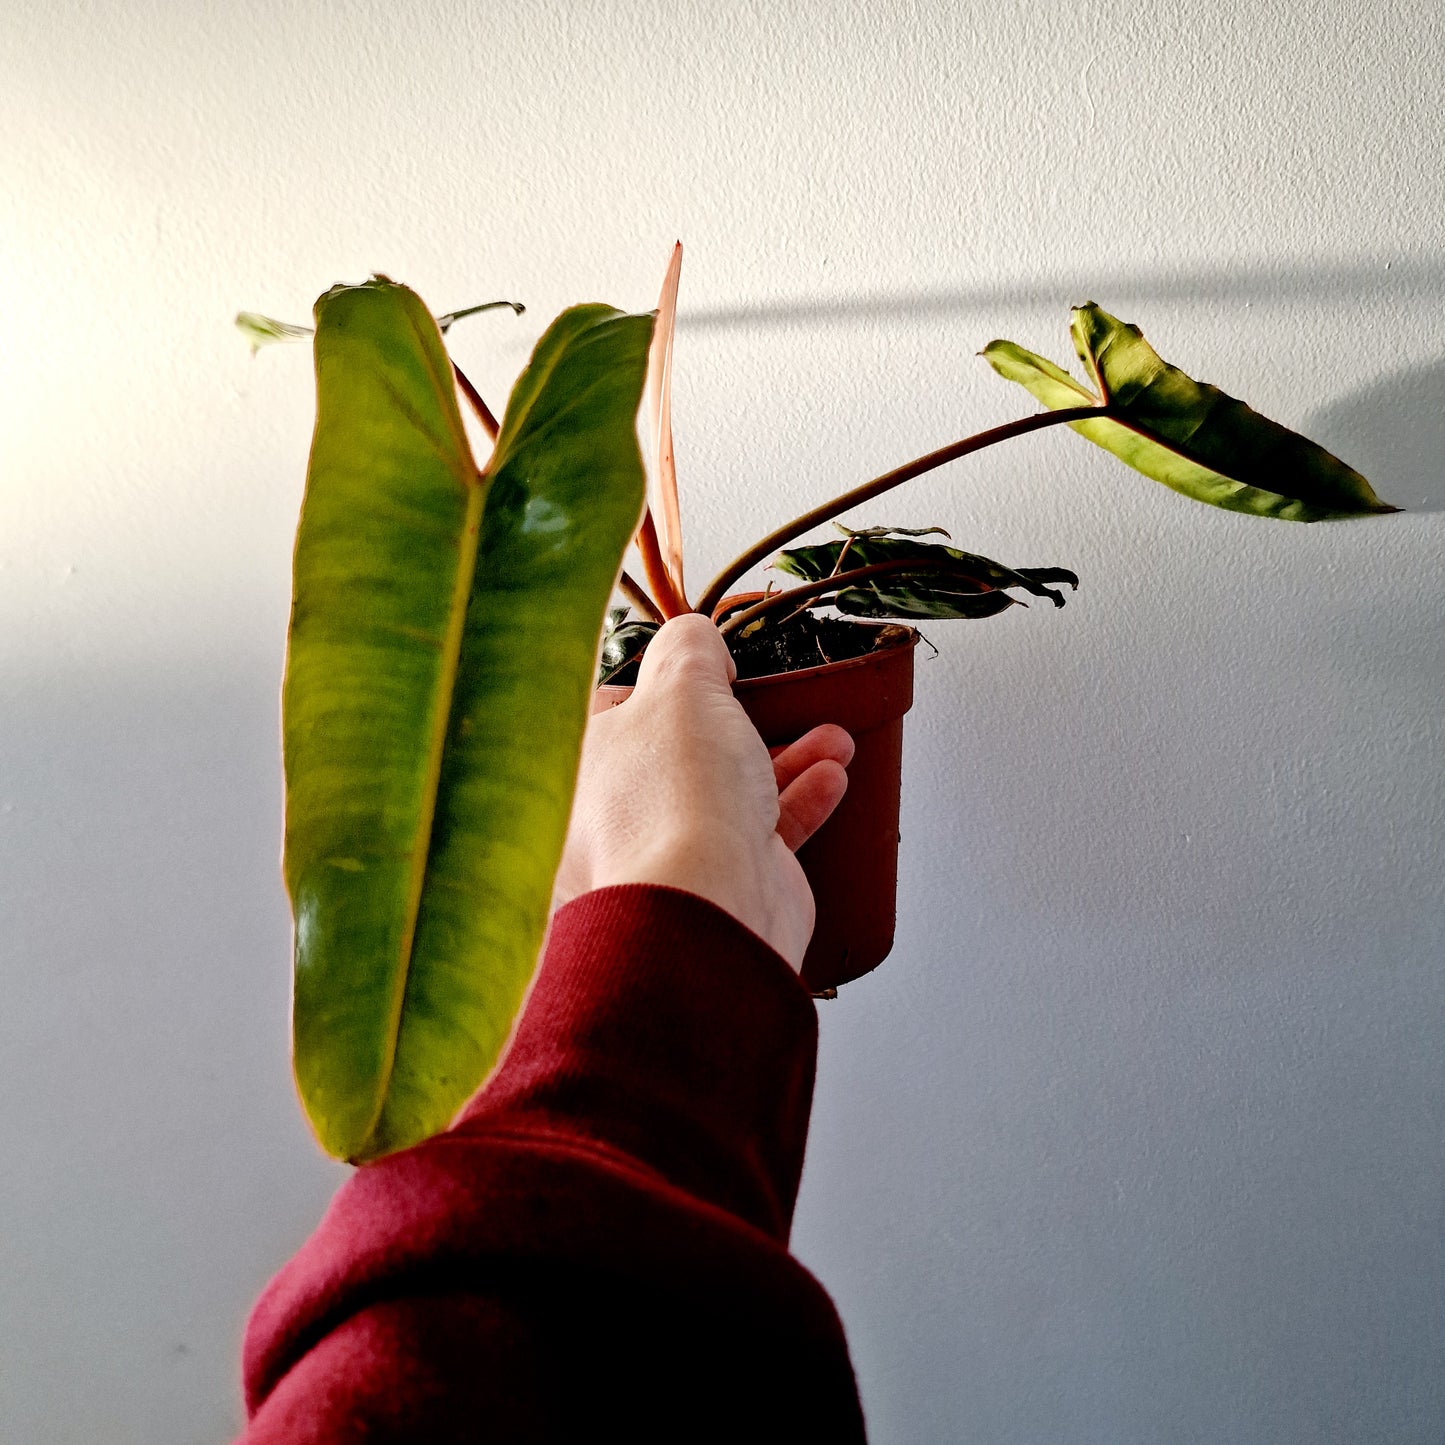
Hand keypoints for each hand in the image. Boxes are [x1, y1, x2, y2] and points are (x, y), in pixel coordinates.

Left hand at [552, 613, 853, 969]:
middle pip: (679, 754)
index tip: (698, 670)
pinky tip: (832, 775)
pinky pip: (763, 835)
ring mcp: (668, 855)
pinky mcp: (719, 886)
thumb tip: (693, 637)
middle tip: (770, 706)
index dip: (656, 687)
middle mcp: (615, 814)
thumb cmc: (675, 802)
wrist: (707, 911)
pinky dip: (801, 802)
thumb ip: (689, 647)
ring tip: (830, 736)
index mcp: (581, 764)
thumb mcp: (682, 685)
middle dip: (738, 725)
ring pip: (728, 794)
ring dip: (786, 759)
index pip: (610, 711)